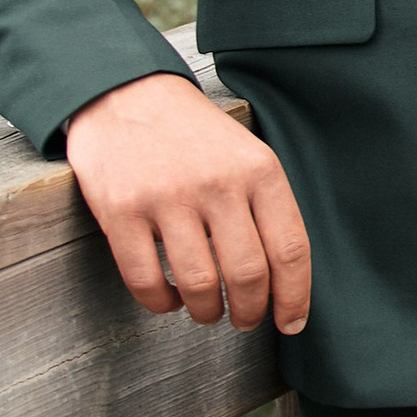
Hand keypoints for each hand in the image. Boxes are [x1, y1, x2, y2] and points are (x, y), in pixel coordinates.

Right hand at [64, 73, 312, 334]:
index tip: (290, 322)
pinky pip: (146, 280)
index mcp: (258, 170)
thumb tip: (286, 279)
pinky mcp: (121, 210)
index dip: (294, 297)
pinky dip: (161, 303)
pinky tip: (168, 299)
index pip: (290, 249)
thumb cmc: (192, 134)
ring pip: (200, 284)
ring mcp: (167, 197)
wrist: (126, 93)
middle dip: (250, 312)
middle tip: (244, 320)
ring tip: (207, 311)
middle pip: (248, 274)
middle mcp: (217, 183)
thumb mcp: (246, 154)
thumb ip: (266, 207)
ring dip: (207, 311)